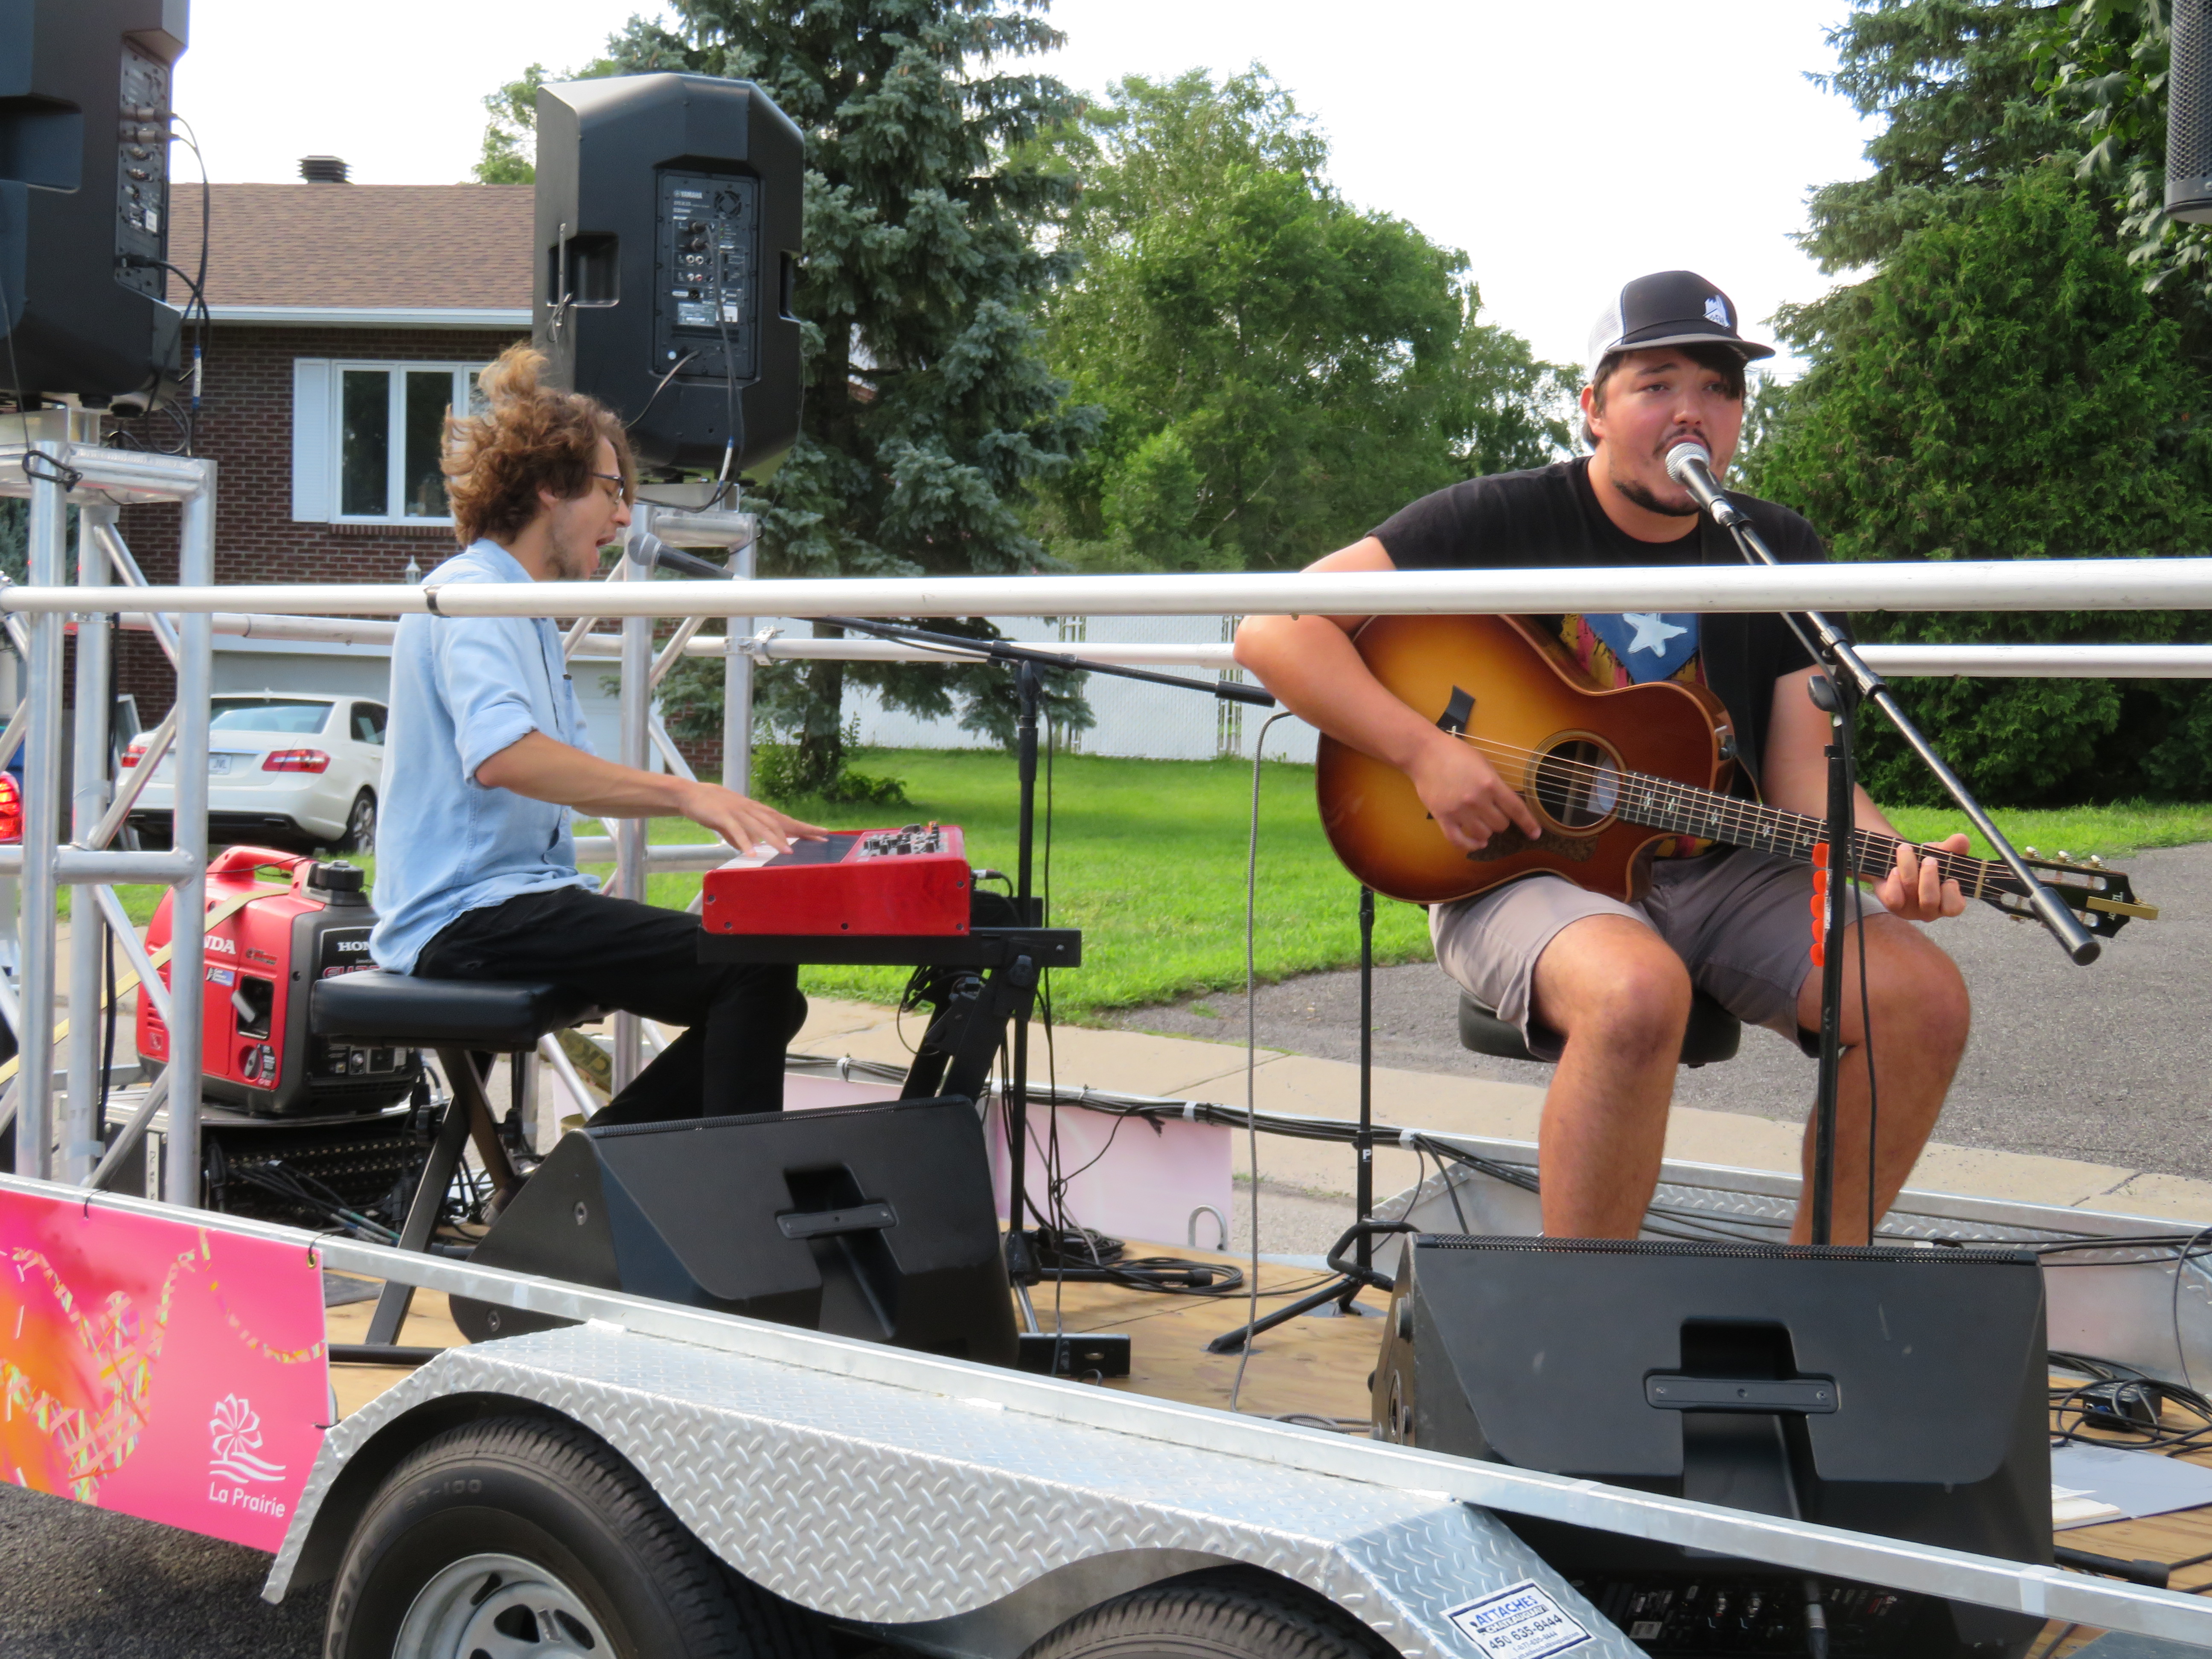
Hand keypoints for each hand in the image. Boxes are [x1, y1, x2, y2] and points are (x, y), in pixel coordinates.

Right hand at [674, 781, 828, 856]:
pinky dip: (745, 843)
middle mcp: (752, 810)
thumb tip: (753, 850)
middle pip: (779, 822)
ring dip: (775, 840)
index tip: (823, 833)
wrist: (692, 794)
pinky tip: (753, 854)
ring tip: (787, 853)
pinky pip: (737, 831)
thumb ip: (746, 836)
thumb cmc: (716, 809)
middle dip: (799, 832)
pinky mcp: (723, 817)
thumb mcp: (735, 823)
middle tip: (817, 841)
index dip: (804, 827)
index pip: (785, 819)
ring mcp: (739, 812)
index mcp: (757, 811)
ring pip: (761, 827)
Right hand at [1406, 734, 1542, 853]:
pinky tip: (1477, 844)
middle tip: (1494, 814)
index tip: (1535, 833)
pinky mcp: (1442, 817)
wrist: (1424, 753)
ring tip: (1482, 823)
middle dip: (1501, 821)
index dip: (1528, 824)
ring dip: (1486, 832)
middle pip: (1500, 825)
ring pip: (1483, 835)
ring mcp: (1459, 810)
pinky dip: (1470, 846)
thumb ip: (1496, 784)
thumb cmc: (1455, 753)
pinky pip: (1459, 841)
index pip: (1516, 809)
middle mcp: (1477, 800)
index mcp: (1490, 783)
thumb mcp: (1484, 763)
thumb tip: (1507, 804)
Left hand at [1872, 831, 1969, 922]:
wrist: (1897, 864)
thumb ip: (1953, 848)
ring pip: (1911, 892)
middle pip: (1930, 901)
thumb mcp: (1940, 853)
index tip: (1950, 878)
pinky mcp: (1893, 906)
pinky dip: (1894, 881)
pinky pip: (1893, 898)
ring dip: (1909, 867)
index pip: (1954, 908)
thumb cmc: (1924, 863)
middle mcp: (1929, 910)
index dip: (1952, 893)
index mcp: (1947, 902)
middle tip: (1929, 859)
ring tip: (1906, 849)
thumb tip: (1962, 839)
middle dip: (1929, 876)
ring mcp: (1910, 910)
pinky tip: (1895, 869)